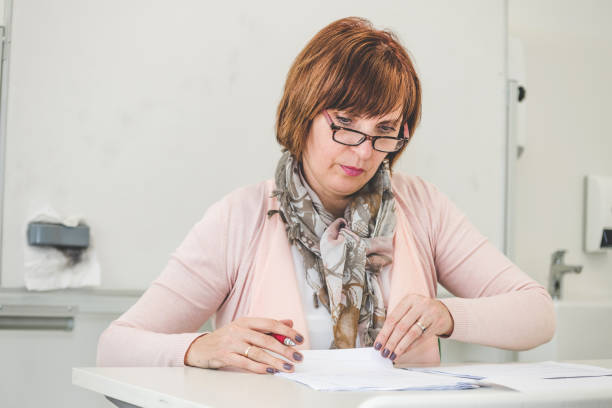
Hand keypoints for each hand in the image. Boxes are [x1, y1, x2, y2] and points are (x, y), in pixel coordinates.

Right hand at [184, 317, 304, 373]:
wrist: (200, 347)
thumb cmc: (226, 338)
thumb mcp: (246, 328)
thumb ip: (267, 326)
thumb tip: (289, 323)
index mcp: (246, 321)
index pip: (271, 323)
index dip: (287, 331)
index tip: (299, 339)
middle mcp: (239, 330)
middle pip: (266, 339)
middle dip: (285, 349)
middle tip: (297, 357)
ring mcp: (231, 343)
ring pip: (258, 353)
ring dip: (275, 361)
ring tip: (287, 367)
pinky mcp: (224, 356)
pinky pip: (245, 363)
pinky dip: (259, 368)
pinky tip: (270, 371)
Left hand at [374, 294, 453, 360]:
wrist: (443, 311)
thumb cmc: (422, 311)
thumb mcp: (409, 308)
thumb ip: (398, 319)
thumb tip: (383, 338)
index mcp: (409, 299)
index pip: (393, 318)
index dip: (384, 333)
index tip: (378, 344)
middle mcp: (420, 305)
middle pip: (401, 326)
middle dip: (391, 342)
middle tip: (384, 352)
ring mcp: (429, 314)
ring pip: (412, 333)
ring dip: (400, 346)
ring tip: (393, 354)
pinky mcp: (437, 324)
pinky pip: (421, 338)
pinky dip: (410, 346)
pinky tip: (404, 351)